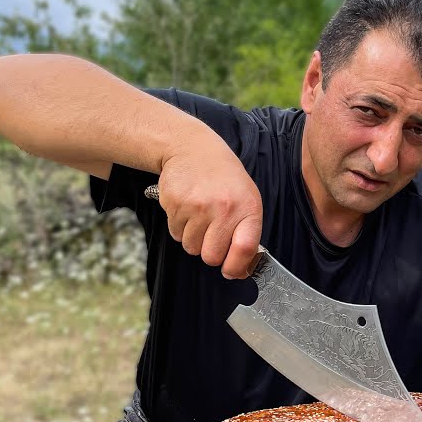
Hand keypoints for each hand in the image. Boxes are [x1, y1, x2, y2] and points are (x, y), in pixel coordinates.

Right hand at [151, 151, 262, 278]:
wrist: (194, 150)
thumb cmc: (225, 180)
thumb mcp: (246, 201)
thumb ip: (246, 236)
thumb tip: (238, 271)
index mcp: (247, 208)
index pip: (244, 249)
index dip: (236, 267)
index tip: (231, 271)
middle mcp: (223, 208)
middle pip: (211, 257)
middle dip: (210, 253)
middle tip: (212, 235)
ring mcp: (197, 206)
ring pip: (190, 247)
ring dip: (193, 238)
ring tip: (200, 215)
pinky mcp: (174, 204)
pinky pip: (175, 233)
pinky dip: (180, 226)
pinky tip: (187, 208)